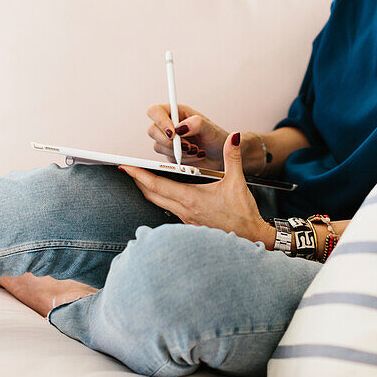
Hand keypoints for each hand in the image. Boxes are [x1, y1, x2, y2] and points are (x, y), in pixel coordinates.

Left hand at [121, 131, 270, 244]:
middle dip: (136, 180)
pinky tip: (162, 191)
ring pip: (158, 202)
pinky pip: (168, 209)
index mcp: (191, 198)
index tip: (125, 166)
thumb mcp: (238, 182)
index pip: (157, 184)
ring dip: (146, 189)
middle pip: (151, 194)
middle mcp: (184, 210)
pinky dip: (159, 197)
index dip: (138, 174)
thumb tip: (234, 136)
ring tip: (139, 176)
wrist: (250, 239)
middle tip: (125, 167)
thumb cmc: (243, 213)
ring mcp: (186, 219)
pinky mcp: (190, 224)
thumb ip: (233, 157)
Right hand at [146, 102, 228, 169]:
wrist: (220, 156)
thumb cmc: (216, 138)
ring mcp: (168, 140)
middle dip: (169, 141)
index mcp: (176, 112)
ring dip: (178, 152)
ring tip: (196, 150)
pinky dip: (181, 159)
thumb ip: (196, 124)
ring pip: (158, 146)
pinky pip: (166, 158)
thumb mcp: (210, 129)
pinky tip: (194, 156)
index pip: (155, 111)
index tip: (173, 133)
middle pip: (152, 130)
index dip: (160, 121)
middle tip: (188, 146)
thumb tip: (180, 128)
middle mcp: (169, 124)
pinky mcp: (169, 154)